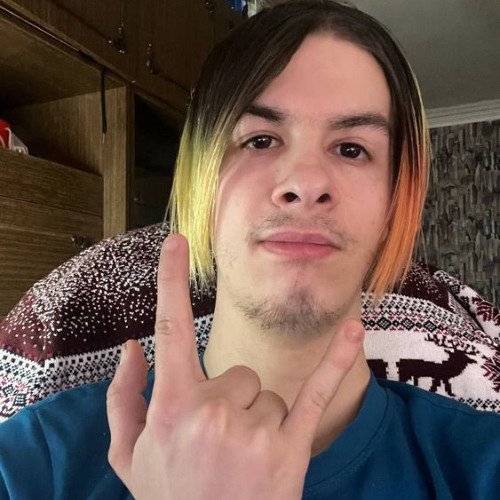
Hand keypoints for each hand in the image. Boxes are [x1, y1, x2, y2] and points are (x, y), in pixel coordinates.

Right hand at [107, 234, 364, 499]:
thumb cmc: (170, 498)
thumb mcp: (130, 456)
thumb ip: (123, 397)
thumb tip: (129, 346)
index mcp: (171, 407)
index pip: (169, 329)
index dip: (170, 280)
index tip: (176, 241)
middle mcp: (213, 412)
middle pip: (236, 373)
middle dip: (230, 401)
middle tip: (219, 445)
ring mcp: (255, 429)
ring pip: (265, 393)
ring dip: (257, 419)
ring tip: (242, 460)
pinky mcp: (290, 448)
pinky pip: (317, 391)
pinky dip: (337, 359)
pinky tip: (354, 328)